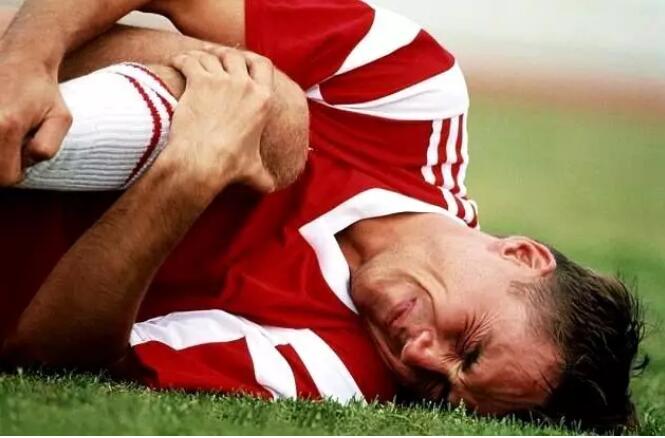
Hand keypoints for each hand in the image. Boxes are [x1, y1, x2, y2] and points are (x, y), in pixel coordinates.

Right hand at [0, 56, 71, 184]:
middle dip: (3, 164)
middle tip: (15, 142)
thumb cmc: (44, 91)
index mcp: (5, 126)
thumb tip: (24, 164)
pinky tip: (1, 125)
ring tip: (6, 131)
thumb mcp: (60, 120)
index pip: (5, 177)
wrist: (20, 56)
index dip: (17, 173)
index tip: (24, 155)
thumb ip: (47, 148)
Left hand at [163, 49, 275, 193]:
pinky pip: (190, 60)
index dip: (251, 58)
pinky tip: (176, 63)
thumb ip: (265, 176)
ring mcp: (221, 81)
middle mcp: (244, 86)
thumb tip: (272, 189)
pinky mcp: (198, 82)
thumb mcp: (254, 171)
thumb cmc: (228, 166)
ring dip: (201, 55)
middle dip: (223, 53)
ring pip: (211, 55)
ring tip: (192, 60)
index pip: (263, 65)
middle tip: (213, 57)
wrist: (202, 162)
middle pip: (235, 55)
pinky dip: (182, 59)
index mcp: (263, 100)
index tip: (241, 60)